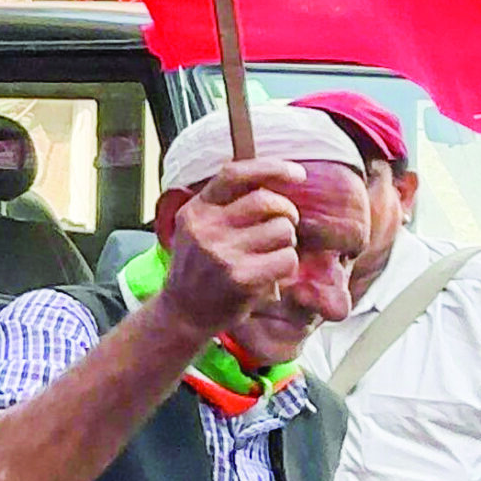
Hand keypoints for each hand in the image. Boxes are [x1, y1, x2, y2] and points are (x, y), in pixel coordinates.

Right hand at [157, 159, 304, 343]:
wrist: (183, 312)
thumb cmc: (200, 268)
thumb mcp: (198, 229)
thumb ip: (225, 206)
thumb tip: (273, 183)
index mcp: (197, 210)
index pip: (235, 175)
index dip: (270, 168)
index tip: (296, 173)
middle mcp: (206, 228)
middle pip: (267, 202)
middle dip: (286, 213)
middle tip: (283, 227)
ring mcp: (223, 253)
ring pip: (282, 230)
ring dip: (286, 243)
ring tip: (270, 255)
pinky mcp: (241, 278)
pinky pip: (287, 259)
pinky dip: (287, 266)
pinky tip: (270, 274)